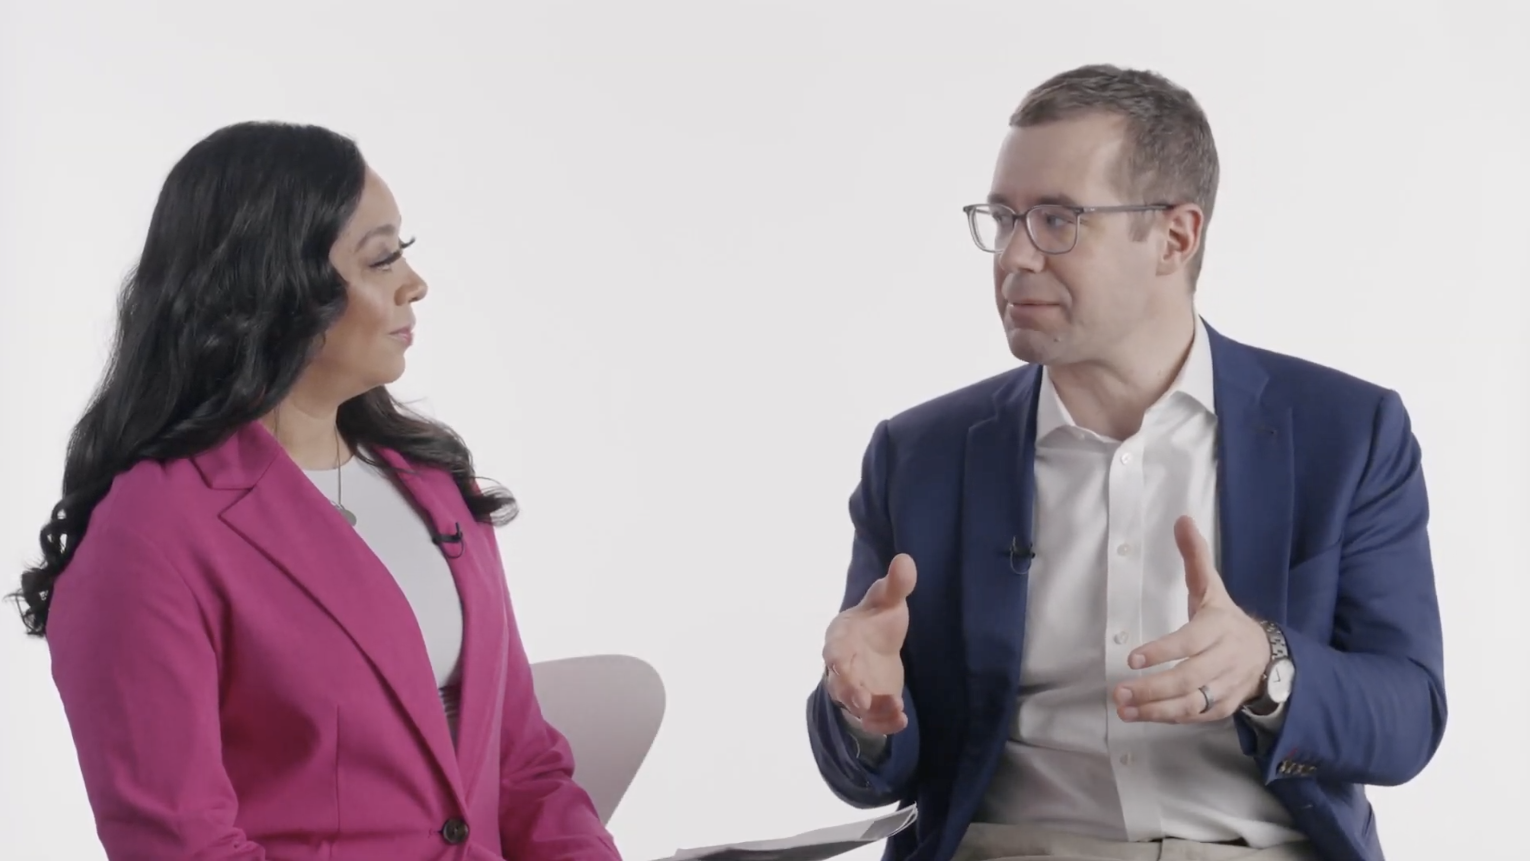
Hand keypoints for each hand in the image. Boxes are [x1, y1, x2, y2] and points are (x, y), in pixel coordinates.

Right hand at [822, 554, 915, 734]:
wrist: (878, 645)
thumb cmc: (877, 621)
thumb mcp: (888, 601)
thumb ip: (895, 585)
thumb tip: (905, 559)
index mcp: (841, 638)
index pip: (833, 648)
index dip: (835, 657)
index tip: (840, 662)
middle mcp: (841, 667)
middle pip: (837, 682)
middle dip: (847, 690)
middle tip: (861, 699)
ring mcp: (854, 688)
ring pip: (854, 705)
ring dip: (871, 710)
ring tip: (896, 708)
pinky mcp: (869, 705)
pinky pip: (870, 720)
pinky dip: (883, 723)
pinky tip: (902, 721)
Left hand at [1112, 516, 1270, 723]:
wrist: (1269, 656)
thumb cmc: (1225, 620)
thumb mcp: (1212, 588)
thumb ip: (1195, 557)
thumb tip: (1182, 519)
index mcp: (1219, 628)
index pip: (1189, 642)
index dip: (1162, 652)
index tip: (1133, 659)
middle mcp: (1224, 659)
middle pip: (1188, 677)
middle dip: (1152, 688)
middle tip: (1119, 692)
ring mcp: (1225, 686)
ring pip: (1191, 702)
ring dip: (1156, 709)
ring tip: (1123, 709)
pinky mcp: (1223, 706)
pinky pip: (1196, 716)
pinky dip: (1169, 718)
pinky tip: (1142, 716)